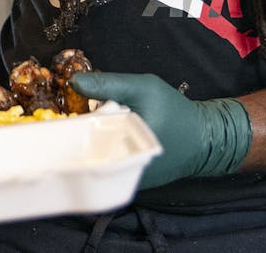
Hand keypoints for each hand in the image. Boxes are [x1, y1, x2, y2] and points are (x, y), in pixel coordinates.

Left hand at [70, 72, 250, 189]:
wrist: (204, 139)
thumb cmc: (175, 111)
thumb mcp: (144, 88)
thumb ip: (109, 84)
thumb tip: (74, 82)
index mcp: (125, 145)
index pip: (83, 137)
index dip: (69, 125)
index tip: (61, 116)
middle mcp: (125, 171)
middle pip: (88, 153)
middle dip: (79, 136)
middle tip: (74, 122)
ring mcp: (129, 182)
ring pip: (97, 162)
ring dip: (91, 146)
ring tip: (90, 130)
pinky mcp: (133, 184)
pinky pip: (110, 168)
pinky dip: (105, 154)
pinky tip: (105, 140)